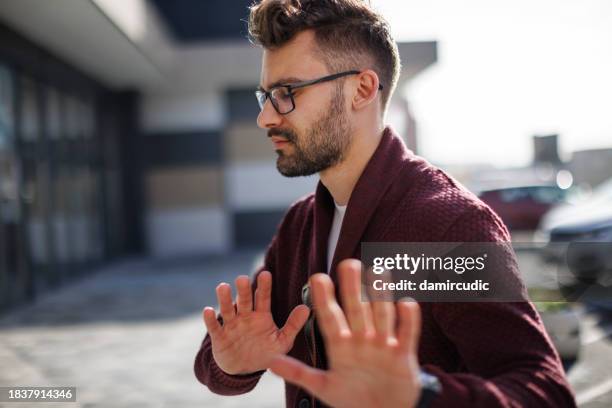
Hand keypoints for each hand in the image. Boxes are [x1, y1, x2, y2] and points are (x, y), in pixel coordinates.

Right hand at [203, 271, 309, 374]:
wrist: (245, 370)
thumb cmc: (266, 352)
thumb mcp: (282, 341)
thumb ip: (293, 325)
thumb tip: (307, 308)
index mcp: (261, 315)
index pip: (263, 297)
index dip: (264, 286)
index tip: (265, 274)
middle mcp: (245, 316)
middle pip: (244, 300)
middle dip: (243, 290)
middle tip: (242, 279)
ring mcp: (231, 325)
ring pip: (227, 309)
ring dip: (224, 299)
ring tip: (223, 287)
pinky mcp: (219, 337)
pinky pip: (214, 327)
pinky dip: (210, 319)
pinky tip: (208, 311)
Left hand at [269, 259, 421, 407]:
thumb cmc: (352, 399)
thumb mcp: (323, 388)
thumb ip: (299, 373)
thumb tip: (270, 363)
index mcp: (341, 346)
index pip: (330, 318)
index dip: (325, 299)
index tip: (317, 278)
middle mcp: (361, 340)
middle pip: (356, 310)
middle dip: (352, 288)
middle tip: (348, 263)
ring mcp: (383, 346)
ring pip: (381, 316)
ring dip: (380, 296)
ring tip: (378, 272)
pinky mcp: (403, 355)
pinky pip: (407, 334)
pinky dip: (408, 320)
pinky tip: (406, 303)